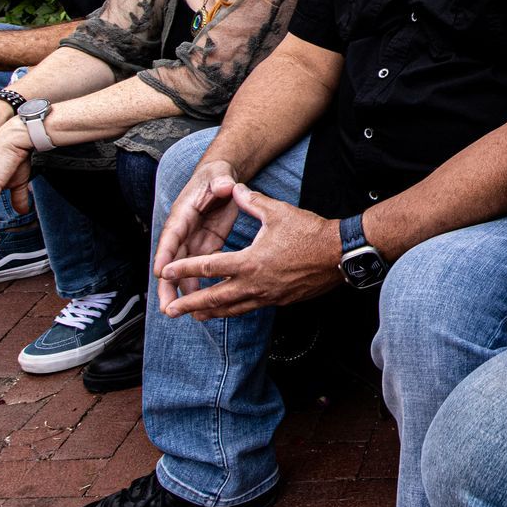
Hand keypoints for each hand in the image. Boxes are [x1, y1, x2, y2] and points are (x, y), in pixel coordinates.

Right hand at [152, 159, 242, 311]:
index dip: (165, 253)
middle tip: (166, 307)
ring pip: (183, 270)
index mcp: (183, 214)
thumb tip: (225, 185)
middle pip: (171, 260)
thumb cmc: (217, 177)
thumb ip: (221, 182)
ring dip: (181, 291)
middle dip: (167, 284)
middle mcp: (183, 232)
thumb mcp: (219, 176)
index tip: (160, 272)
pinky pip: (200, 270)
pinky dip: (200, 286)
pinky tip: (202, 304)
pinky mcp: (205, 247)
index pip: (171, 235)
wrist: (221, 180)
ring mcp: (193, 241)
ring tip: (180, 313)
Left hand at [156, 185, 342, 319]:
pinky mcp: (279, 300)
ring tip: (193, 316)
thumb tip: (235, 190)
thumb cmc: (310, 232)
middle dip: (190, 303)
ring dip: (210, 312)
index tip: (166, 272)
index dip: (186, 268)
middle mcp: (255, 283)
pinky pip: (250, 308)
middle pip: (215, 297)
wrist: (340, 254)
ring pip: (232, 308)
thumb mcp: (278, 212)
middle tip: (170, 309)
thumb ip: (251, 202)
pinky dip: (233, 311)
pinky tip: (228, 311)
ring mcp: (268, 295)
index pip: (210, 266)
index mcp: (251, 261)